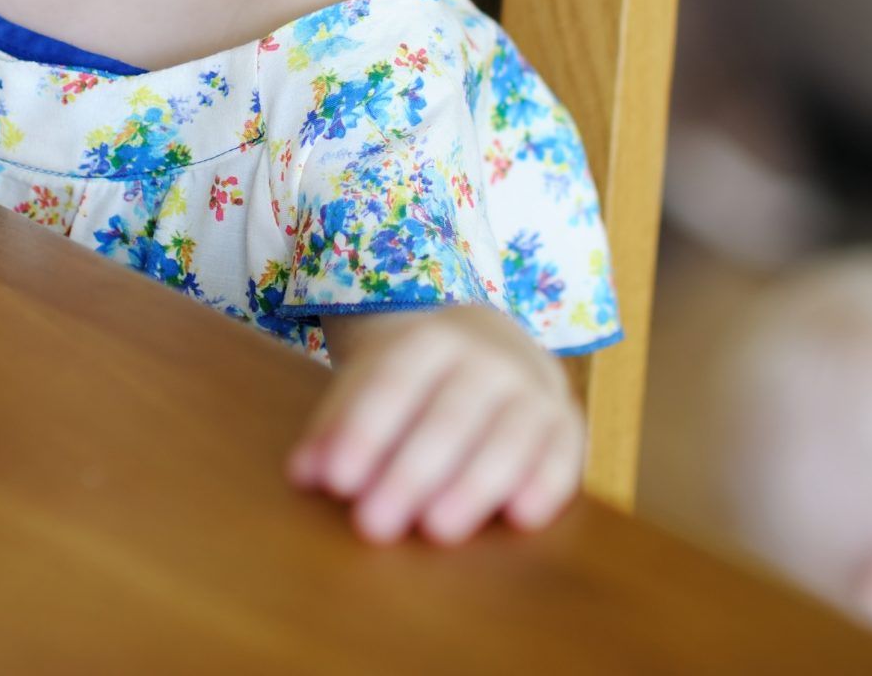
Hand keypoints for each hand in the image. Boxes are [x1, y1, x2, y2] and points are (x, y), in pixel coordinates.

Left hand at [287, 303, 585, 543]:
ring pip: (508, 434)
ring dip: (473, 484)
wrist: (492, 349)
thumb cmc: (416, 385)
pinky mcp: (566, 423)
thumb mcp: (369, 386)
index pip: (394, 382)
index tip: (336, 480)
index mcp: (429, 340)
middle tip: (374, 524)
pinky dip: (546, 483)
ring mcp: (532, 387)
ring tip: (437, 531)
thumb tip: (305, 475)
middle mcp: (488, 357)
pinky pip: (564, 452)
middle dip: (411, 472)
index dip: (364, 429)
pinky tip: (521, 517)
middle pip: (450, 414)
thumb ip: (336, 429)